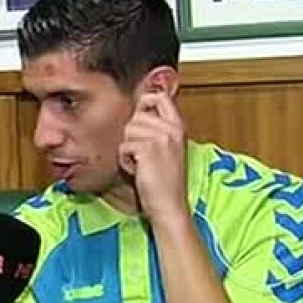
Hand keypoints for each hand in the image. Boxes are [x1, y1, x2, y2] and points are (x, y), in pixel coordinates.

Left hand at [118, 91, 189, 224]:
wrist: (169, 205)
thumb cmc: (165, 181)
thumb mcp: (168, 149)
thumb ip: (158, 129)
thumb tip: (138, 112)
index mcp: (178, 127)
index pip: (160, 97)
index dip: (146, 101)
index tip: (140, 115)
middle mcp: (172, 129)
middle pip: (136, 116)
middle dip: (132, 136)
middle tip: (143, 155)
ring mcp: (161, 138)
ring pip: (127, 131)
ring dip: (128, 149)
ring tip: (141, 164)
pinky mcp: (148, 149)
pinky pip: (123, 147)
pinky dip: (125, 161)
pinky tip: (137, 171)